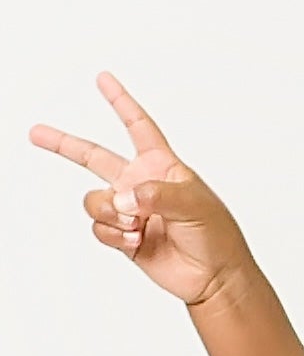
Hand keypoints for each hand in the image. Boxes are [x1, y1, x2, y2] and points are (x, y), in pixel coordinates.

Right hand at [30, 71, 254, 306]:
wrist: (213, 277)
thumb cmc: (215, 235)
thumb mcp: (194, 204)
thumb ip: (156, 194)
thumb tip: (122, 199)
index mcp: (161, 165)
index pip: (137, 126)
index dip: (120, 102)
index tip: (103, 79)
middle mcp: (139, 184)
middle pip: (93, 157)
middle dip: (63, 144)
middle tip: (36, 133)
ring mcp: (129, 211)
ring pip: (94, 200)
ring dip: (110, 212)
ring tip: (138, 225)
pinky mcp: (122, 236)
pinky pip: (99, 228)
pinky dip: (114, 235)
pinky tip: (137, 241)